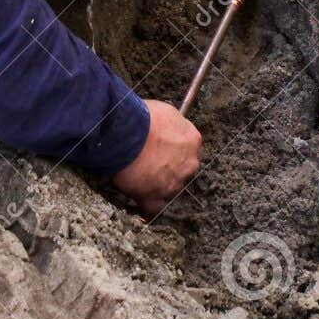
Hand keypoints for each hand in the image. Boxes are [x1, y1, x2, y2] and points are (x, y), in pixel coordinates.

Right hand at [112, 100, 200, 214]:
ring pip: (169, 188)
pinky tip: (139, 197)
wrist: (127, 135)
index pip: (188, 147)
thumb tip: (167, 127)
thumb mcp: (166, 111)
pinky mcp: (155, 198)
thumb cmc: (143, 118)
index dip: (173, 147)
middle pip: (182, 170)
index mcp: (192, 141)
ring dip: (157, 185)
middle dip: (168, 168)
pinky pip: (154, 207)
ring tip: (138, 177)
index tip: (161, 146)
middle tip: (149, 161)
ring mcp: (173, 183)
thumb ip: (173, 124)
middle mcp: (188, 164)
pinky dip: (147, 203)